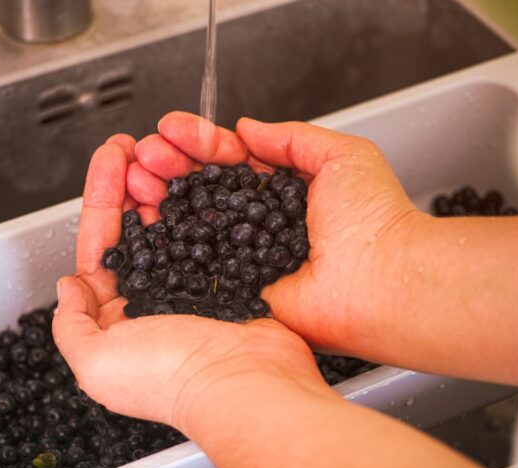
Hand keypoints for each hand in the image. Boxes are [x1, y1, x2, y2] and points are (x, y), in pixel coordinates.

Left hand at [52, 139, 328, 429]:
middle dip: (132, 182)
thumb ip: (70, 324)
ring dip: (166, 185)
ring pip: (174, 223)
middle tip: (138, 146)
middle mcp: (153, 301)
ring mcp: (193, 289)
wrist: (243, 385)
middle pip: (136, 227)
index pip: (100, 246)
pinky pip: (213, 231)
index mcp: (117, 318)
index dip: (101, 199)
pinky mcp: (231, 280)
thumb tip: (68, 288)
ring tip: (165, 153)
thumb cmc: (169, 378)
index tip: (110, 160)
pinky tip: (202, 177)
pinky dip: (205, 202)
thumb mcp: (94, 362)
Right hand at [129, 112, 423, 355]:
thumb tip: (248, 128)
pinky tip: (144, 221)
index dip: (199, 142)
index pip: (231, 159)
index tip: (172, 128)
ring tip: (136, 177)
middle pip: (204, 188)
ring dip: (160, 198)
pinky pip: (195, 265)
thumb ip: (291, 137)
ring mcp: (247, 257)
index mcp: (285, 190)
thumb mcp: (341, 155)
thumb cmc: (374, 221)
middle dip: (170, 165)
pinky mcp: (238, 290)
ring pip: (193, 223)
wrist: (381, 281)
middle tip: (146, 153)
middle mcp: (262, 224)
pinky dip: (166, 244)